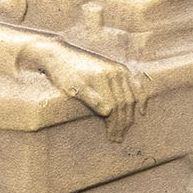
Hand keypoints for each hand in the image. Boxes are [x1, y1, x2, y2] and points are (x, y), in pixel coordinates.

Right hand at [21, 37, 147, 140]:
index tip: (134, 122)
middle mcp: (113, 73)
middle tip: (120, 137)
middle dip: (125, 123)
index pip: (134, 95)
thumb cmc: (78, 65)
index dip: (137, 110)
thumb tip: (128, 105)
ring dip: (115, 124)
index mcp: (120, 70)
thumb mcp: (102, 69)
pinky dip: (105, 118)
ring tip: (113, 136)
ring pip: (114, 107)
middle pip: (125, 104)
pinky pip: (99, 104)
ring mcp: (99, 78)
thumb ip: (116, 83)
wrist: (55, 54)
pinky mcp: (83, 85)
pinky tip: (106, 125)